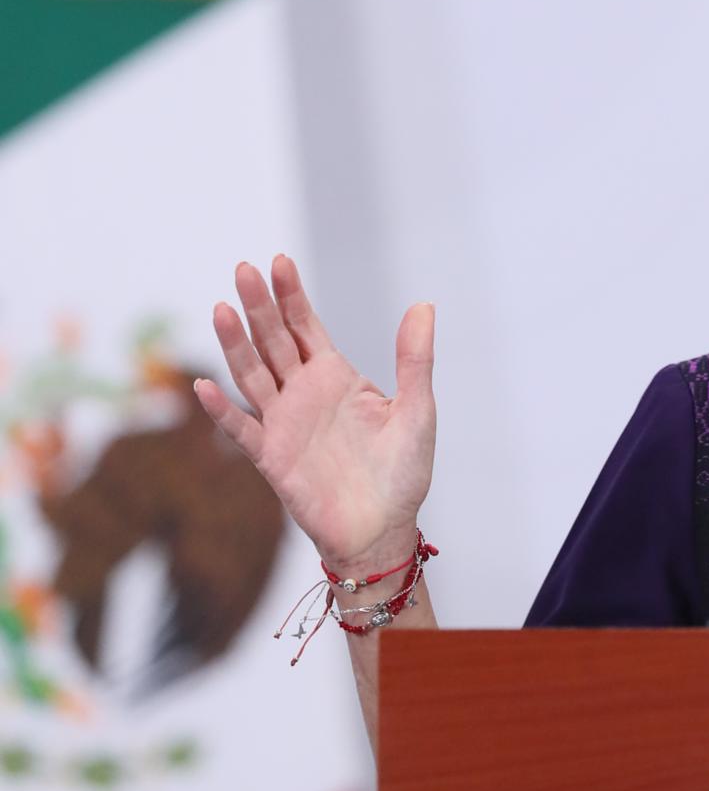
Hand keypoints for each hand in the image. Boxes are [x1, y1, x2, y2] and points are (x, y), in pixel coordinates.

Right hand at [193, 255, 435, 571]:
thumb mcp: (417, 409)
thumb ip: (415, 359)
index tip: (279, 261)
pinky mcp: (271, 458)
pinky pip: (241, 431)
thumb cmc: (402, 471)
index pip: (306, 325)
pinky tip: (203, 385)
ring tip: (222, 309)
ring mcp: (282, 423)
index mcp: (334, 375)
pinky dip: (222, 410)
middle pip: (273, 340)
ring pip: (252, 375)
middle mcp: (302, 392)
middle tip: (244, 268)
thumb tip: (423, 304)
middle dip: (259, 306)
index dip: (291, 295)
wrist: (384, 529)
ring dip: (236, 345)